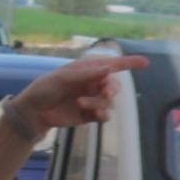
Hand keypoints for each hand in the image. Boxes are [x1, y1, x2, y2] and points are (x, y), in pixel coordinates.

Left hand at [10, 50, 134, 134]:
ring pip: (108, 101)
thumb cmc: (44, 89)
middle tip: (105, 93)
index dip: (128, 63)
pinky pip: (104, 115)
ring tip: (83, 104)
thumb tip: (109, 68)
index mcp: (86, 70)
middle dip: (112, 89)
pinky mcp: (89, 115)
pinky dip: (103, 114)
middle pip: (113, 85)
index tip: (145, 63)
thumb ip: (86, 74)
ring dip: (99, 103)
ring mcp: (91, 100)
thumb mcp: (63, 77)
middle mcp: (91, 84)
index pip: (111, 65)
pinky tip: (96, 116)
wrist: (34, 112)